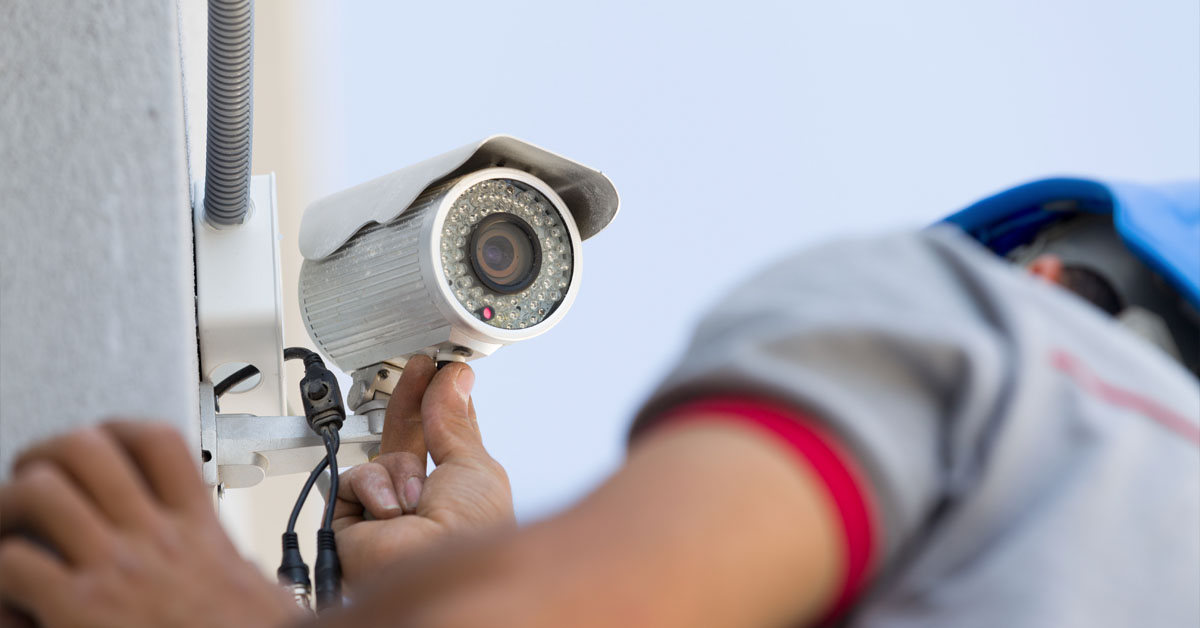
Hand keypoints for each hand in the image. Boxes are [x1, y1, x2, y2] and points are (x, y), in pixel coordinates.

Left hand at [0, 422, 299, 627]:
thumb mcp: (256, 584)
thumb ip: (231, 560)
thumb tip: (229, 561)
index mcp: (198, 531)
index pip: (158, 443)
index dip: (118, 429)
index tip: (101, 443)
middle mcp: (154, 539)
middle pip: (87, 448)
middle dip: (45, 455)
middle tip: (34, 478)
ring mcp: (115, 569)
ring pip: (39, 492)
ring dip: (9, 505)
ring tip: (7, 529)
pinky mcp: (79, 610)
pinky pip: (15, 562)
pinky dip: (2, 571)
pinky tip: (12, 595)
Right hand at [332, 356, 513, 587]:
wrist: (433, 571)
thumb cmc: (469, 536)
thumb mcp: (474, 466)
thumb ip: (455, 420)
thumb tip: (454, 380)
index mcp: (459, 493)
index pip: (444, 437)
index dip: (441, 402)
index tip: (441, 370)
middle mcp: (423, 504)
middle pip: (408, 440)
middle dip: (413, 404)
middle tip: (420, 368)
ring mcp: (386, 514)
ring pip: (381, 458)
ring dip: (400, 472)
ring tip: (415, 502)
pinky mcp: (350, 523)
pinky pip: (353, 477)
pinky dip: (372, 489)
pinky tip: (389, 513)